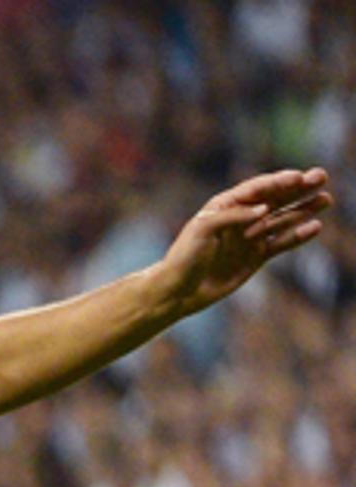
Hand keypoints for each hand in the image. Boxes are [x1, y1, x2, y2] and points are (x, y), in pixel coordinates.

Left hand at [162, 167, 331, 314]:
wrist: (177, 291)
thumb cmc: (184, 257)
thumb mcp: (203, 230)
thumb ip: (233, 217)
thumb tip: (264, 210)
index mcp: (226, 205)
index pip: (257, 189)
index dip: (279, 182)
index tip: (299, 177)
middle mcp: (242, 218)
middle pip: (275, 199)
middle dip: (298, 188)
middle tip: (322, 177)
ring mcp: (250, 238)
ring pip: (283, 219)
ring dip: (304, 209)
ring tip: (326, 199)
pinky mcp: (255, 257)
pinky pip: (280, 243)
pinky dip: (297, 236)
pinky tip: (314, 227)